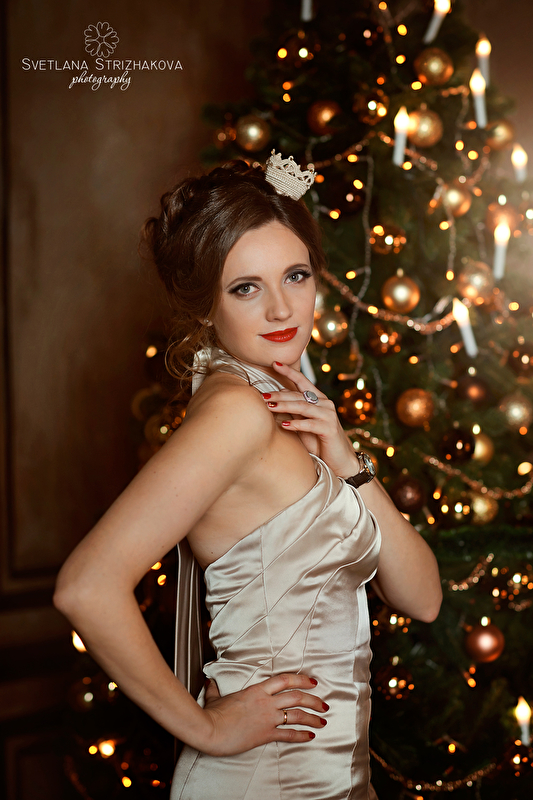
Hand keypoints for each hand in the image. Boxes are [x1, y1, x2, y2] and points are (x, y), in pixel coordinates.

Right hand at [200, 673, 326, 755]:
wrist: (210, 730)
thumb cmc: (212, 713)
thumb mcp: (214, 697)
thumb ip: (215, 688)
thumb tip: (210, 681)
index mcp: (256, 690)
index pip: (285, 679)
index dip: (301, 679)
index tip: (312, 681)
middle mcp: (266, 702)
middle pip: (296, 697)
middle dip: (313, 700)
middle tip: (324, 704)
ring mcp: (267, 718)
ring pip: (297, 715)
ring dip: (313, 717)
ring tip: (323, 721)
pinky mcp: (265, 734)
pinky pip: (288, 734)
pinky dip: (302, 735)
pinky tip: (311, 736)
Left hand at [263, 362, 358, 478]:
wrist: (339, 460)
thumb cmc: (319, 442)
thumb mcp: (303, 423)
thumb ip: (293, 411)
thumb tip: (275, 397)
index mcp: (319, 399)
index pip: (302, 381)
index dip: (289, 372)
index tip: (275, 363)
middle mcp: (325, 404)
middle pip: (298, 395)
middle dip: (279, 394)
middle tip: (263, 395)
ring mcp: (329, 415)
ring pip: (303, 407)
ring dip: (285, 406)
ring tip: (269, 406)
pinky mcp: (330, 428)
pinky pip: (310, 424)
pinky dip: (296, 424)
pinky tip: (284, 425)